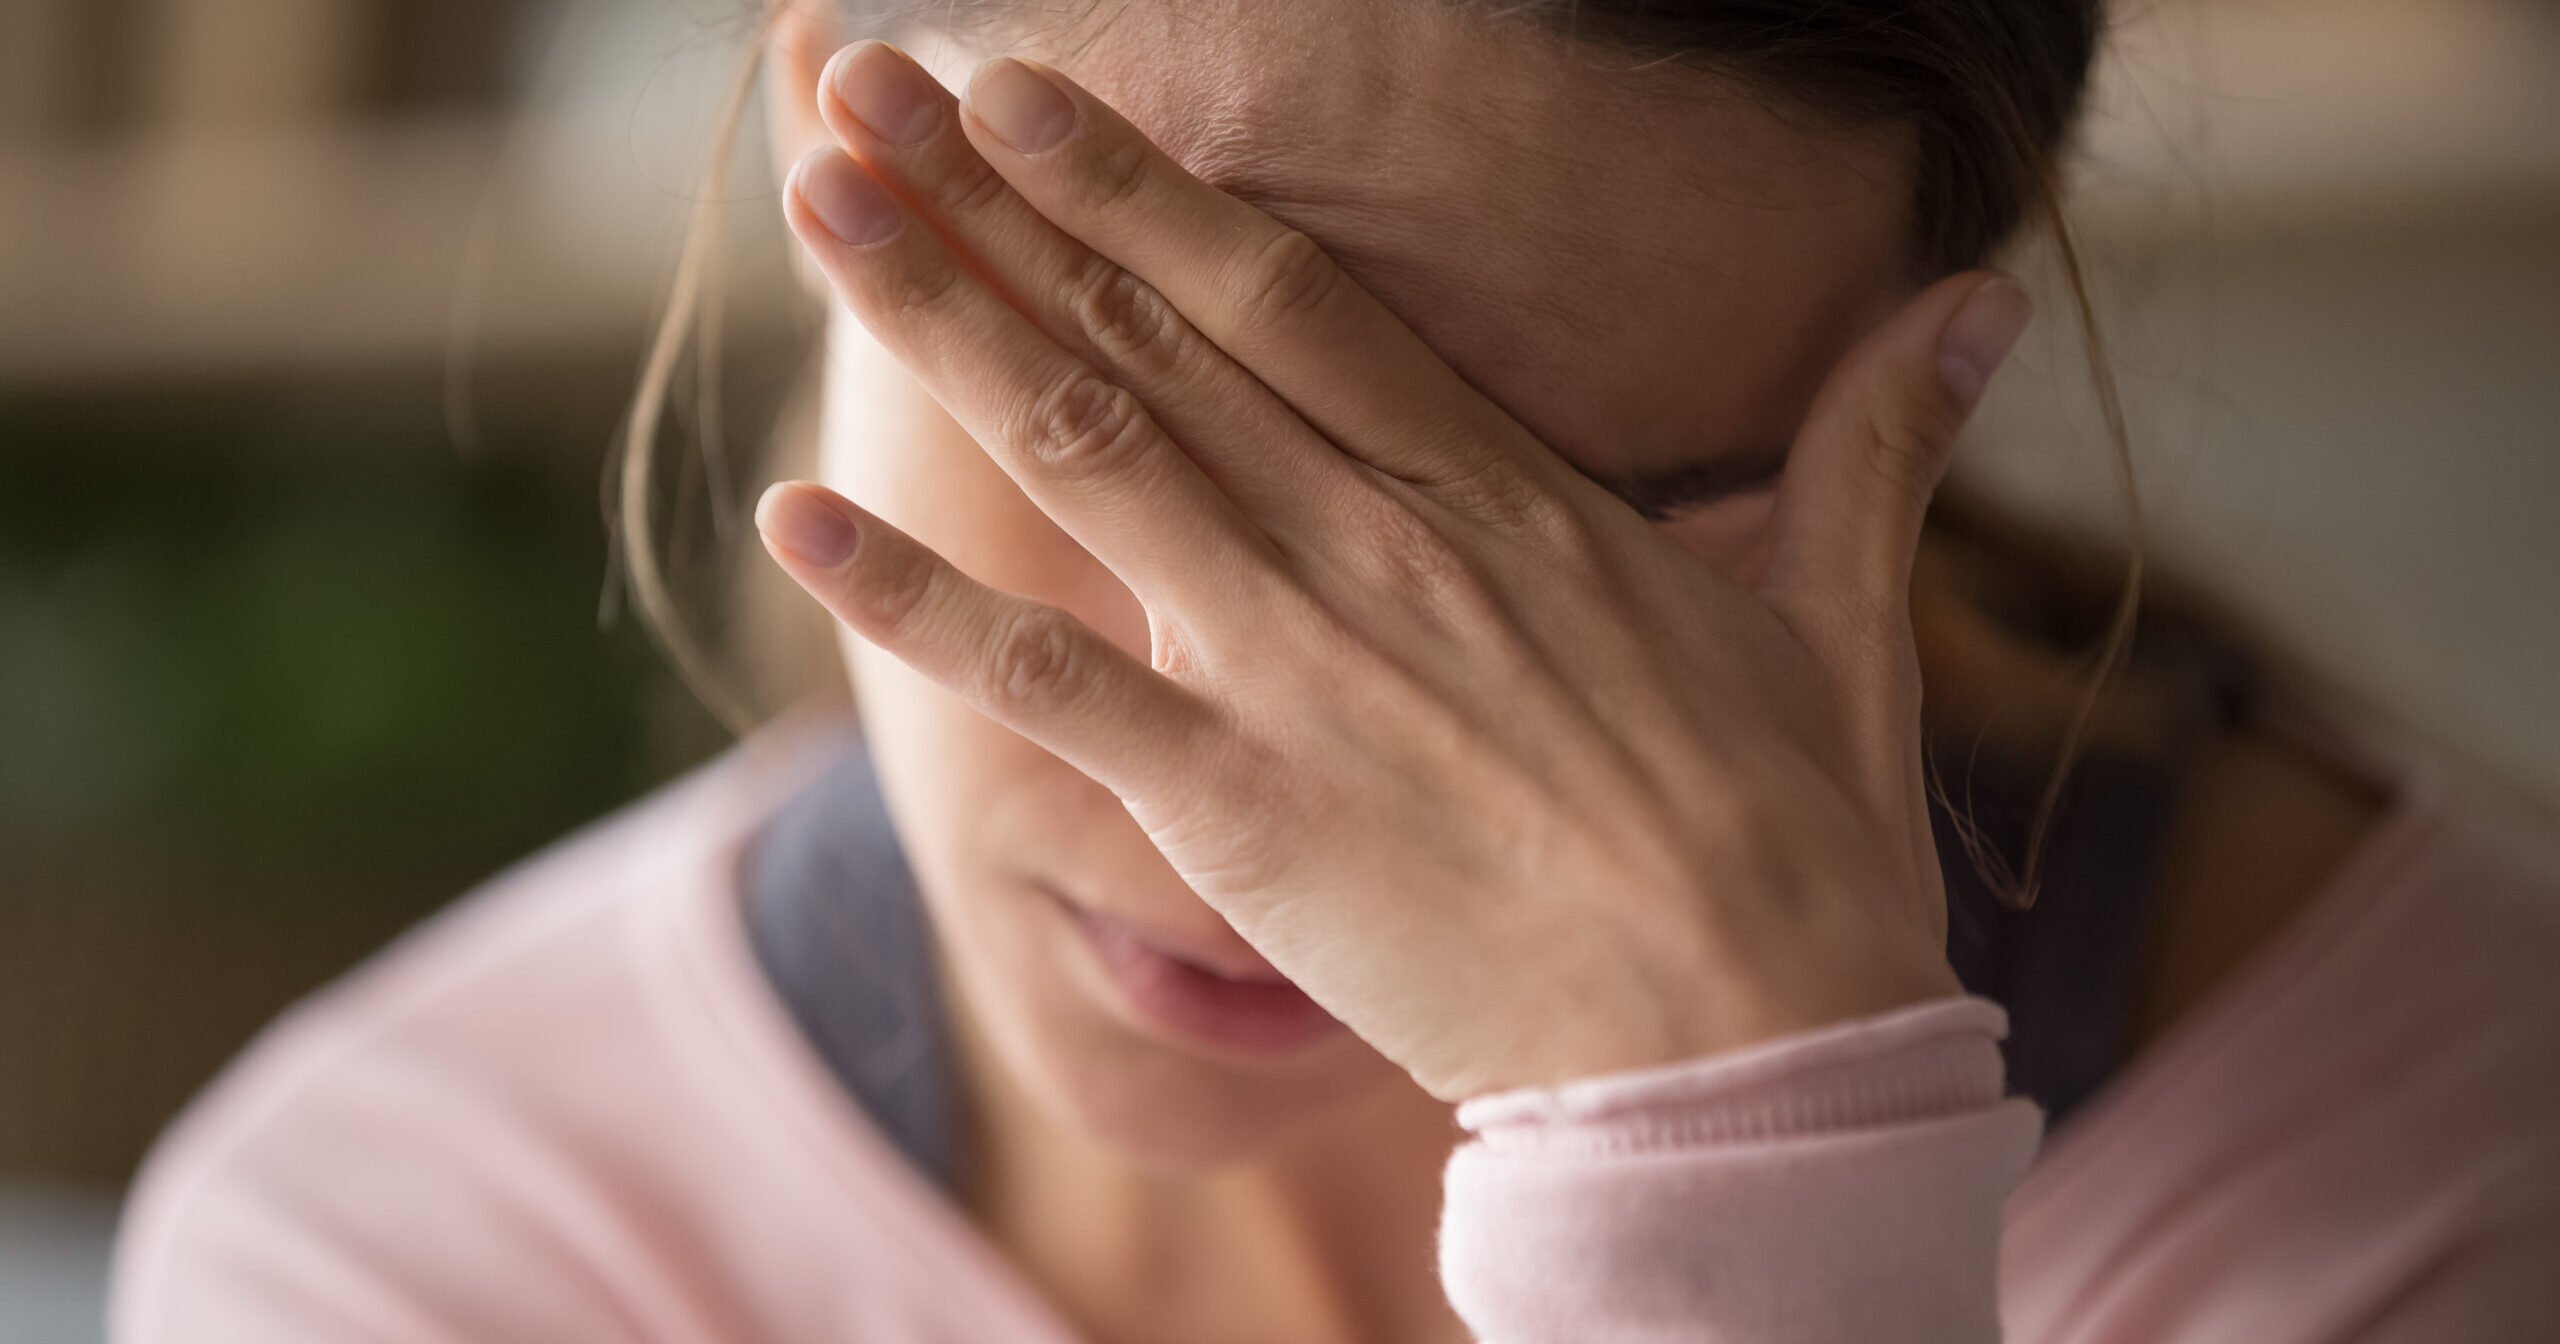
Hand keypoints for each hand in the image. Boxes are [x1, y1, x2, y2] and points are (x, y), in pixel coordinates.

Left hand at [757, 42, 2025, 1099]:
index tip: (1033, 97)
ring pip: (1088, 455)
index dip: (1146, 186)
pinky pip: (1045, 685)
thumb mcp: (1841, 621)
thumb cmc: (1792, 847)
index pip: (1291, 296)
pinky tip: (794, 516)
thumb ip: (1874, 448)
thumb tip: (1972, 305)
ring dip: (941, 321)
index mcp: (1505, 497)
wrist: (1746, 1057)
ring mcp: (1296, 669)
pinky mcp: (1237, 806)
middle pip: (1155, 338)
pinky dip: (910, 602)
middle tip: (867, 89)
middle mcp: (1379, 548)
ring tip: (825, 205)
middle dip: (1000, 203)